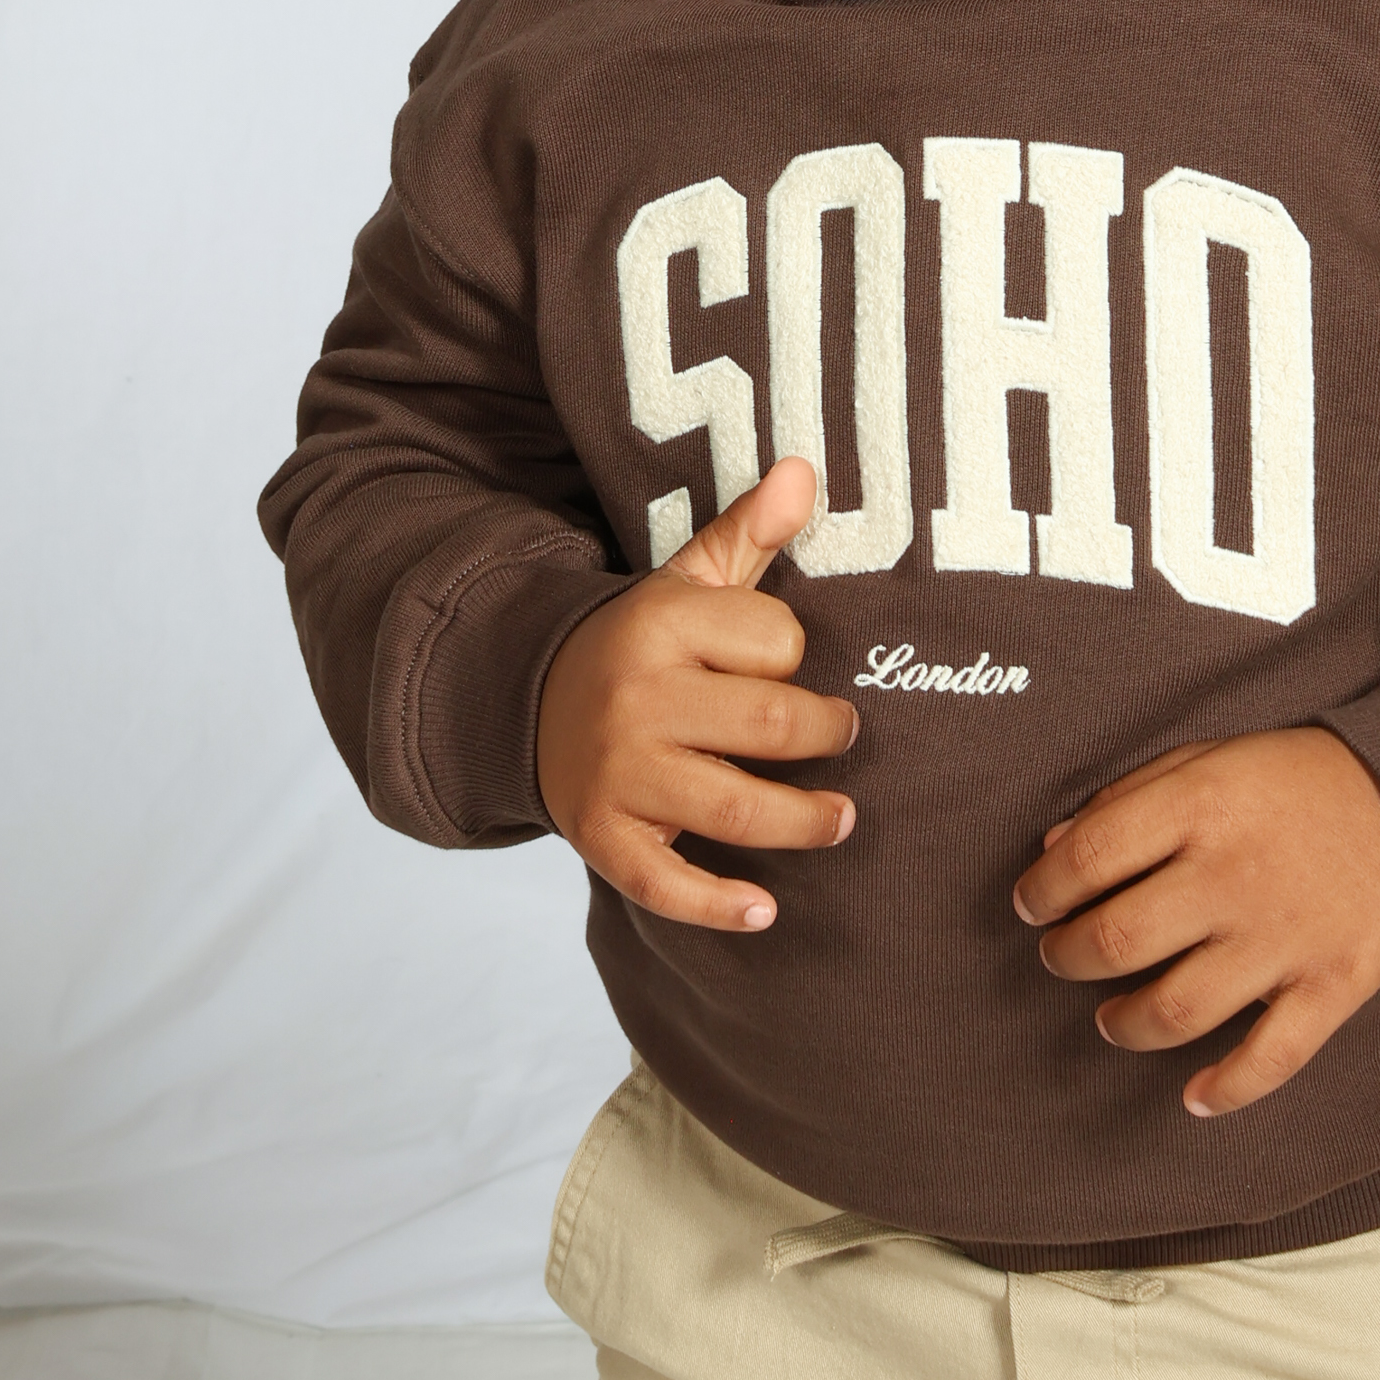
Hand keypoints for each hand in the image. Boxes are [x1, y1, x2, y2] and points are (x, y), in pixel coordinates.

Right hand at [535, 458, 857, 933]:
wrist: (531, 702)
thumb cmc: (643, 646)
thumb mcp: (686, 582)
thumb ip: (749, 531)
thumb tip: (807, 469)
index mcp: (661, 623)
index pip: (774, 641)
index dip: (798, 656)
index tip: (793, 667)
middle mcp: (637, 696)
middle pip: (766, 721)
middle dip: (824, 734)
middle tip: (847, 739)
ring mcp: (617, 771)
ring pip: (731, 804)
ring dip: (800, 821)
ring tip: (841, 822)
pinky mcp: (602, 836)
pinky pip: (665, 881)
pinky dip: (717, 904)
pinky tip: (765, 910)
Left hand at [1011, 726, 1379, 1114]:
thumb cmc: (1290, 780)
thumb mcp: (1204, 759)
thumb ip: (1126, 800)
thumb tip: (1051, 855)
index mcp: (1200, 805)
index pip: (1088, 858)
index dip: (1042, 891)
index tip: (1033, 906)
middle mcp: (1236, 874)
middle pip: (1119, 941)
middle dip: (1069, 958)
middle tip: (1063, 958)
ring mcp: (1285, 938)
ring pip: (1177, 1011)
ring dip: (1124, 1025)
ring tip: (1111, 1018)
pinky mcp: (1333, 985)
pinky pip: (1270, 1059)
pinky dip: (1225, 1089)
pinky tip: (1192, 1096)